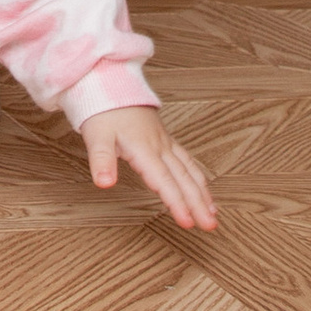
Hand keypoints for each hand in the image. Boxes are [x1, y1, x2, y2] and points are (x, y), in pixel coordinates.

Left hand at [83, 104, 216, 229]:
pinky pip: (187, 161)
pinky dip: (198, 177)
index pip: (164, 181)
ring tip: (213, 213)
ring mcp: (165, 143)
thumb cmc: (103, 110)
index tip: (188, 222)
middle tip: (210, 226)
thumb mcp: (96, 136)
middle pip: (183, 179)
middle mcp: (159, 147)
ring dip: (202, 192)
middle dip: (198, 204)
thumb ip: (101, 160)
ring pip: (189, 170)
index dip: (177, 203)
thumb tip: (104, 183)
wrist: (110, 84)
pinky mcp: (165, 140)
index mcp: (144, 149)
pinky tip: (203, 187)